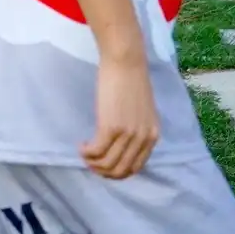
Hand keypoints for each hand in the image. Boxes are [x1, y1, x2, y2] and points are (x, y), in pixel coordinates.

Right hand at [81, 57, 159, 178]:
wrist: (125, 62)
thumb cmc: (130, 80)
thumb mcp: (141, 110)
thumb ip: (137, 127)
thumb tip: (122, 142)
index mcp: (152, 136)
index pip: (135, 168)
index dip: (116, 171)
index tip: (102, 164)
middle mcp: (143, 139)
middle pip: (121, 170)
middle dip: (102, 171)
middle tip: (89, 161)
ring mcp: (128, 134)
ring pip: (107, 164)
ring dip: (92, 163)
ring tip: (84, 152)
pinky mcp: (111, 127)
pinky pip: (96, 151)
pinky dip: (86, 152)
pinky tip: (82, 144)